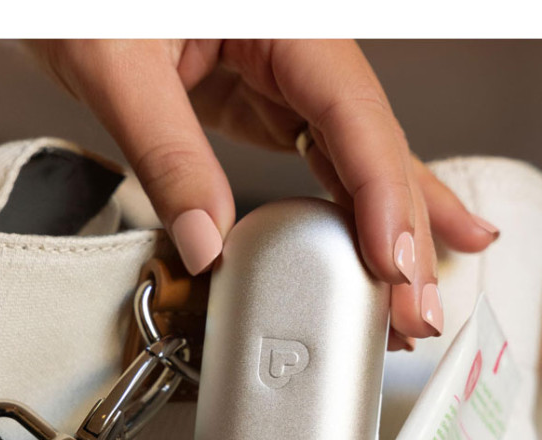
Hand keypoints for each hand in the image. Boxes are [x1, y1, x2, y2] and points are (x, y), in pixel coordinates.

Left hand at [30, 40, 499, 345]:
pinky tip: (398, 239)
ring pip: (363, 159)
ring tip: (424, 294)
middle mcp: (303, 49)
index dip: (381, 194)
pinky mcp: (269, 103)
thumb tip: (206, 242)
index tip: (389, 263)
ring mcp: (291, 77)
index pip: (353, 112)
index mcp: (286, 23)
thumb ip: (167, 153)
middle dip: (402, 233)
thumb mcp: (117, 65)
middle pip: (373, 146)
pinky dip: (363, 207)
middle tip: (414, 308)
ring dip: (395, 231)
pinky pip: (330, 160)